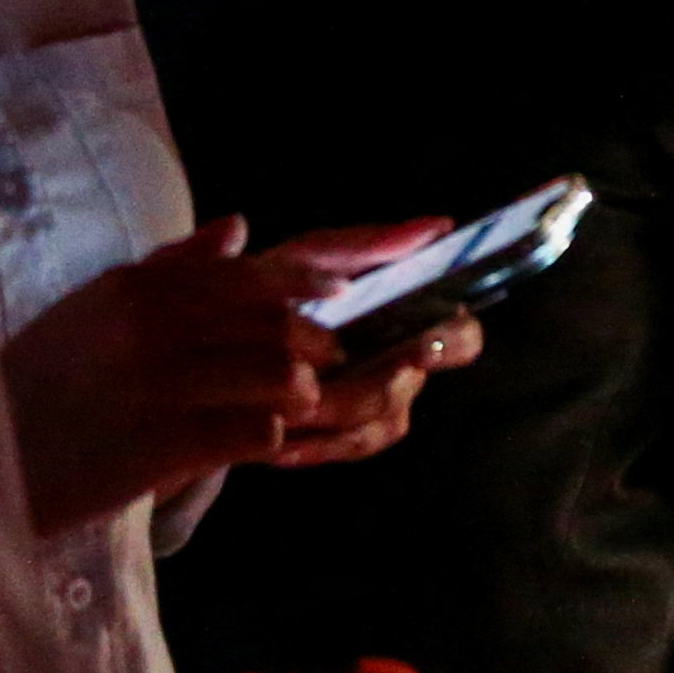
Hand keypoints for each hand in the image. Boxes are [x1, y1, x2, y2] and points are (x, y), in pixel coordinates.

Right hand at [1, 219, 380, 536]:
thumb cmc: (41, 387)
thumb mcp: (92, 312)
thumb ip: (169, 270)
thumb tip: (238, 227)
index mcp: (132, 288)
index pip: (247, 275)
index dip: (306, 286)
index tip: (337, 299)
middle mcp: (146, 327)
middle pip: (273, 323)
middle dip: (316, 344)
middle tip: (326, 363)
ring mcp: (155, 387)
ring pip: (276, 374)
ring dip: (299, 392)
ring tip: (295, 405)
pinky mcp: (159, 446)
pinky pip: (253, 431)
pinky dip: (268, 435)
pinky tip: (259, 441)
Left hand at [242, 220, 482, 473]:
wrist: (212, 341)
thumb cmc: (271, 288)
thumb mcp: (310, 258)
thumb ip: (370, 244)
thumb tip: (442, 225)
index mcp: (410, 317)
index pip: (462, 334)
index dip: (452, 343)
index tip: (421, 350)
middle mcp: (404, 362)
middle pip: (416, 386)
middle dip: (384, 387)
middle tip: (338, 389)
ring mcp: (379, 404)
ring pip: (383, 420)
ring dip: (336, 413)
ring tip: (290, 408)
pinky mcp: (346, 436)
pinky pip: (349, 446)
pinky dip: (317, 444)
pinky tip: (281, 442)